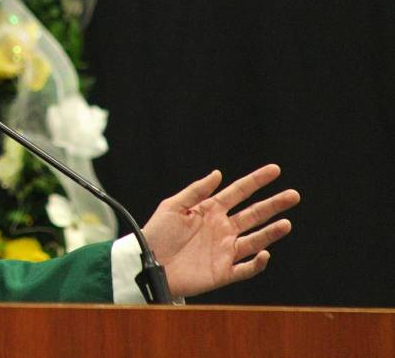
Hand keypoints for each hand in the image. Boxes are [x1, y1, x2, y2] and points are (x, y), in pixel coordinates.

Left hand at [141, 164, 299, 297]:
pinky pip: (246, 268)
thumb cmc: (156, 233)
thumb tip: (218, 173)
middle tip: (293, 195)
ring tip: (286, 223)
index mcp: (210, 210)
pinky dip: (258, 262)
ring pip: (255, 239)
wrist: (147, 263)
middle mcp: (222, 229)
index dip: (256, 181)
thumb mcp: (173, 206)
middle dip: (273, 205)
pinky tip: (264, 253)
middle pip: (254, 214)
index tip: (275, 170)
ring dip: (271, 232)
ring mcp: (224, 250)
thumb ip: (196, 191)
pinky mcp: (223, 272)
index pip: (239, 192)